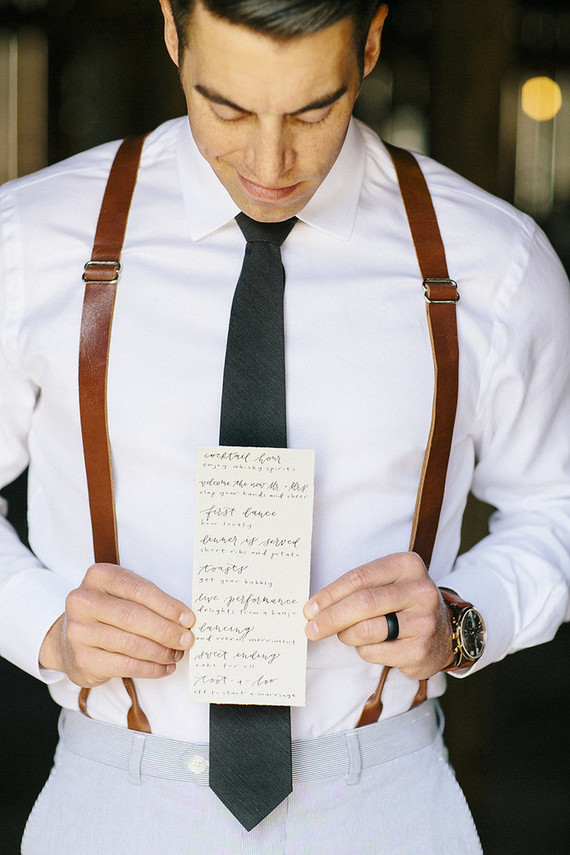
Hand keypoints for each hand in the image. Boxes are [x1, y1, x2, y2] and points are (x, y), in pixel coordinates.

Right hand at [39, 564, 194, 687]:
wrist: (69, 639)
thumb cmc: (107, 612)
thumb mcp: (123, 594)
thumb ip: (149, 601)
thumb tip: (184, 621)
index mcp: (98, 576)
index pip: (138, 590)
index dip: (167, 606)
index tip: (188, 619)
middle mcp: (82, 601)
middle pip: (133, 617)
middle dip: (166, 631)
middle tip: (187, 640)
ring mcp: (78, 631)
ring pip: (131, 644)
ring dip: (160, 652)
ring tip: (176, 654)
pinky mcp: (81, 659)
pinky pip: (124, 665)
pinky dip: (150, 668)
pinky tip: (163, 667)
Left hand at [304, 552, 453, 678]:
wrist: (444, 631)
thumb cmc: (403, 603)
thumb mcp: (387, 583)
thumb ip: (356, 589)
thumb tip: (315, 609)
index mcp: (407, 565)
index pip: (359, 578)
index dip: (329, 595)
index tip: (310, 609)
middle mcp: (420, 591)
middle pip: (363, 603)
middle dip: (331, 618)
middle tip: (311, 629)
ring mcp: (424, 622)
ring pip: (366, 631)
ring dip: (347, 635)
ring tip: (347, 634)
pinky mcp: (421, 650)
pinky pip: (375, 652)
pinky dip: (364, 650)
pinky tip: (372, 645)